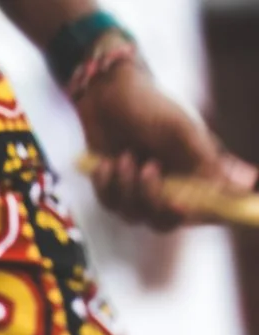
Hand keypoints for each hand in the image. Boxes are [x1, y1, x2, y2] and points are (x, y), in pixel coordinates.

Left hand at [80, 55, 256, 230]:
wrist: (109, 94)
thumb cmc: (152, 106)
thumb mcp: (183, 131)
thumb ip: (208, 161)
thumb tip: (245, 185)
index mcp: (194, 173)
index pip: (207, 208)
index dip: (202, 215)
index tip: (183, 205)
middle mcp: (170, 187)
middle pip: (165, 222)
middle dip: (153, 199)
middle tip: (149, 167)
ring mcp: (140, 193)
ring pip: (134, 215)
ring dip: (127, 185)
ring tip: (124, 155)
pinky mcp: (113, 192)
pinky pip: (109, 205)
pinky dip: (106, 184)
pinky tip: (106, 162)